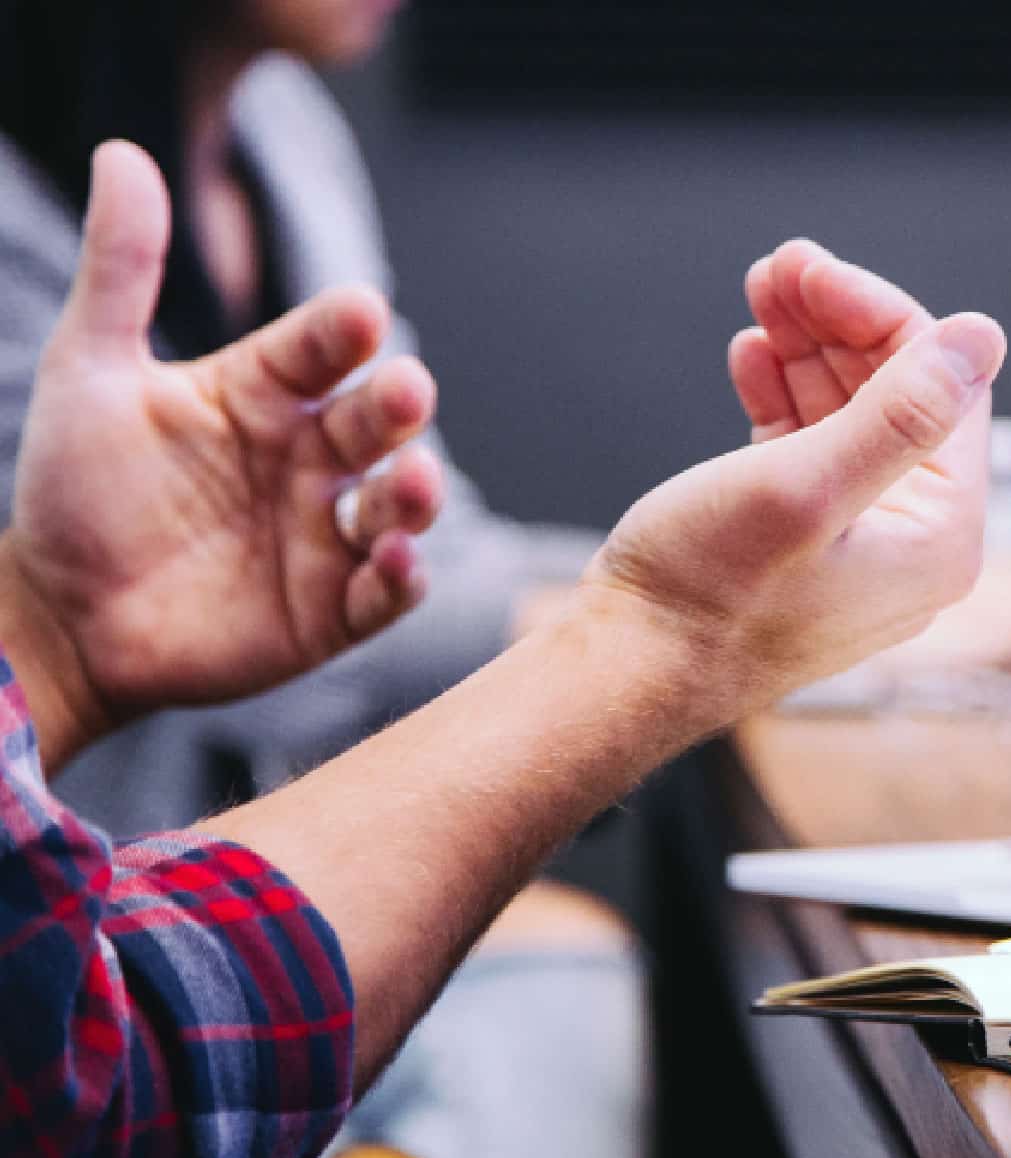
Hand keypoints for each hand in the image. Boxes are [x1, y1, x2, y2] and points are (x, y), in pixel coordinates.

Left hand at [6, 142, 443, 763]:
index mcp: (263, 395)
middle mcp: (308, 459)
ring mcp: (326, 536)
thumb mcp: (88, 372)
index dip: (344, 332)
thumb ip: (120, 271)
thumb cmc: (75, 491)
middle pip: (376, 423)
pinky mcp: (331, 612)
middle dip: (399, 407)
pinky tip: (397, 560)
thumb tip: (121, 153)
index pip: (321, 349)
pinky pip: (384, 594)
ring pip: (397, 505)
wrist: (60, 616)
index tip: (362, 314)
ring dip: (417, 494)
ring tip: (414, 483)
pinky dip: (402, 578)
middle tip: (407, 389)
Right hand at [579, 309, 1007, 724]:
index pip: (943, 389)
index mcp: (940, 537)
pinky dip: (784, 396)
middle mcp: (913, 544)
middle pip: (899, 396)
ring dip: (807, 349)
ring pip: (850, 415)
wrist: (626, 671)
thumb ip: (900, 413)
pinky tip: (752, 357)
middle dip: (838, 324)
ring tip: (760, 296)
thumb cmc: (708, 595)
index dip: (879, 315)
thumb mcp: (806, 487)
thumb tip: (983, 337)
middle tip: (778, 267)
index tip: (810, 269)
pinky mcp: (803, 543)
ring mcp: (858, 544)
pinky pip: (811, 449)